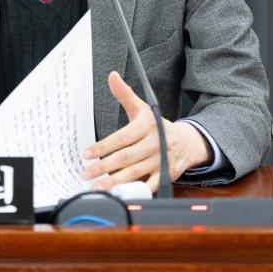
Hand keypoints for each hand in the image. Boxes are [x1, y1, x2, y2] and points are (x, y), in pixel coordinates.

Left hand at [81, 71, 211, 192]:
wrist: (187, 142)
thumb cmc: (157, 125)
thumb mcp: (142, 108)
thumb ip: (125, 94)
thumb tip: (112, 76)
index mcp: (146, 126)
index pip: (121, 138)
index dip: (103, 146)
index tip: (86, 154)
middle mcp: (154, 144)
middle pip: (126, 158)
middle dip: (104, 167)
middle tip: (86, 173)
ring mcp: (160, 161)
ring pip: (135, 174)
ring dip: (115, 182)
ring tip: (96, 187)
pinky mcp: (166, 176)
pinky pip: (149, 186)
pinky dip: (136, 192)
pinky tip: (120, 195)